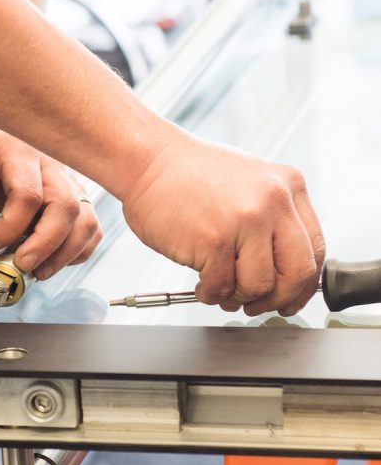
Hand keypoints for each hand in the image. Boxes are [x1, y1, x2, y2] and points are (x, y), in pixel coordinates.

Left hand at [0, 112, 101, 277]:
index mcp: (18, 154)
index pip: (27, 194)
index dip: (9, 227)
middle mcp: (50, 165)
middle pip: (65, 207)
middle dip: (46, 244)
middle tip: (21, 265)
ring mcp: (67, 180)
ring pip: (85, 218)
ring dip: (66, 251)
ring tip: (39, 271)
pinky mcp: (74, 194)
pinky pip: (90, 225)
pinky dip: (78, 248)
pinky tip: (55, 260)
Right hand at [121, 125, 324, 315]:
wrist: (149, 160)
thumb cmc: (191, 174)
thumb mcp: (251, 183)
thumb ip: (274, 219)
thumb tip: (284, 268)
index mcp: (288, 186)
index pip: (314, 250)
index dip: (302, 284)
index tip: (289, 296)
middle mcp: (272, 201)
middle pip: (296, 273)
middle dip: (276, 299)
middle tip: (257, 304)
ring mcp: (244, 221)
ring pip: (259, 285)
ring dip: (238, 296)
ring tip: (220, 287)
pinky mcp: (213, 240)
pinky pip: (221, 286)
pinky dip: (211, 293)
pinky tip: (201, 282)